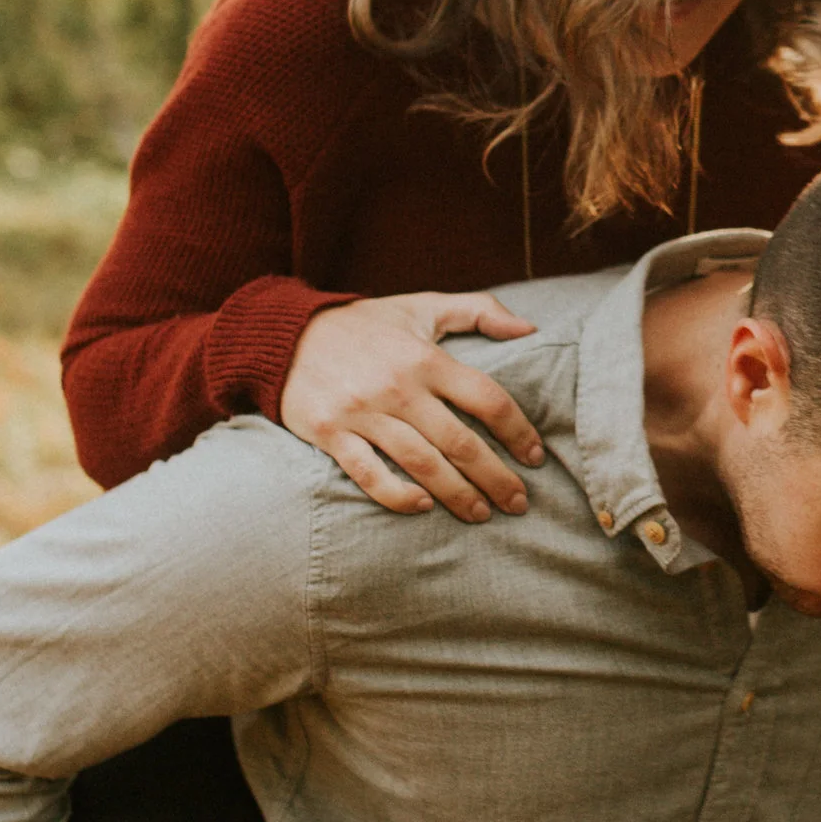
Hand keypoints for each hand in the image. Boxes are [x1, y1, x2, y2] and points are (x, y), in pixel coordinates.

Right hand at [281, 291, 543, 519]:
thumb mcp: (421, 307)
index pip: (487, 398)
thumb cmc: (363, 324)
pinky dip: (397, 494)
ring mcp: (363, 412)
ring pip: (422, 463)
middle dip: (496, 477)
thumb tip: (530, 329)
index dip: (518, 431)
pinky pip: (368, 473)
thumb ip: (478, 311)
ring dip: (457, 494)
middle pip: (460, 441)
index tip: (536, 457)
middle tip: (518, 504)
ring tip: (481, 514)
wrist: (285, 333)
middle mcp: (399, 387)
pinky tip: (423, 507)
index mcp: (426, 357)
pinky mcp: (331, 433)